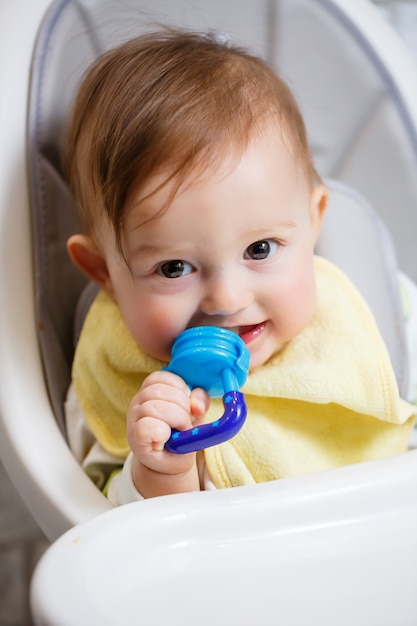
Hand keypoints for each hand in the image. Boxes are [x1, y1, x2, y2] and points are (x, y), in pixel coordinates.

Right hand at [127, 370, 209, 496]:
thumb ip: (200, 401)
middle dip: (180, 406)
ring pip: (153, 407)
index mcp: (150, 391)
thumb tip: (197, 406)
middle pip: (158, 391)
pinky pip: (145, 428)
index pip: (160, 377)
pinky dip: (161, 433)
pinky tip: (165, 440)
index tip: (186, 404)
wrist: (170, 463)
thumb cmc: (180, 434)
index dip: (179, 389)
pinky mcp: (135, 439)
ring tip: (178, 431)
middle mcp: (138, 402)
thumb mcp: (194, 413)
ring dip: (175, 420)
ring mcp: (134, 420)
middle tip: (184, 422)